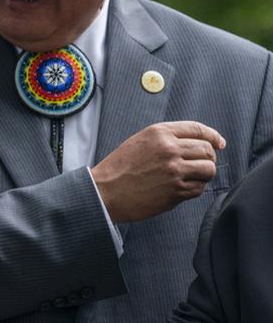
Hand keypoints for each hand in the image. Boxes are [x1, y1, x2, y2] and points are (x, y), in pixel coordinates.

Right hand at [91, 121, 223, 222]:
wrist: (104, 192)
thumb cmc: (118, 168)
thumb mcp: (139, 142)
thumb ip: (165, 139)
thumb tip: (197, 144)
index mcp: (159, 133)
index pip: (197, 130)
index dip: (212, 136)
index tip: (219, 143)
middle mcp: (169, 149)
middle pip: (207, 150)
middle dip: (208, 158)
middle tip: (200, 165)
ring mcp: (174, 171)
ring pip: (208, 169)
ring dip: (204, 174)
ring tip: (192, 178)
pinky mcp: (175, 191)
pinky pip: (199, 188)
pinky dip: (194, 189)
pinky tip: (181, 189)